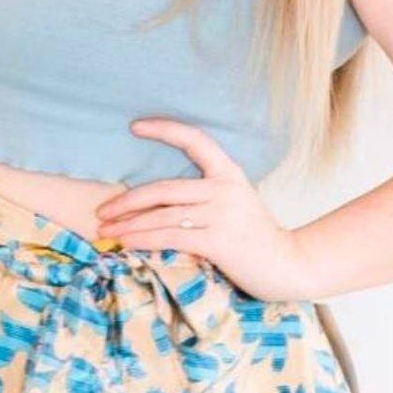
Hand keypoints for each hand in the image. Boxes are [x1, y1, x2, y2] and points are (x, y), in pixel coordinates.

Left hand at [94, 118, 320, 302]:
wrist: (290, 266)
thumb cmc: (257, 239)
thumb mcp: (236, 204)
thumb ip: (205, 196)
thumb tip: (158, 203)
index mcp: (229, 173)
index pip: (194, 139)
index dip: (163, 129)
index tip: (135, 126)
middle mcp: (225, 188)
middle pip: (164, 189)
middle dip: (127, 200)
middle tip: (102, 211)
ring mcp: (222, 214)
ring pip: (162, 215)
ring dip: (128, 224)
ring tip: (106, 231)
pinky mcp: (218, 240)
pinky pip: (170, 236)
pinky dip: (143, 239)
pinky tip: (125, 243)